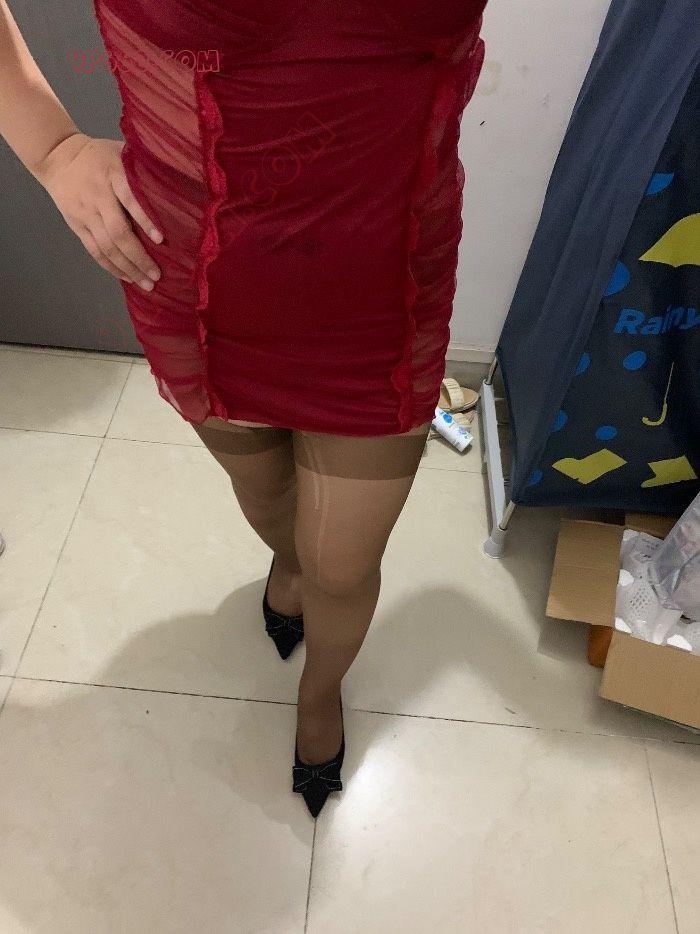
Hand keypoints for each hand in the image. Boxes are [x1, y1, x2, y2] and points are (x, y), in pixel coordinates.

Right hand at [37, 132, 162, 290]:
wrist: (58, 157)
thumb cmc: (101, 156)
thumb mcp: (122, 152)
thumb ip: (143, 170)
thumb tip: (179, 186)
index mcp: (113, 175)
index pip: (130, 200)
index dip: (145, 220)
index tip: (161, 239)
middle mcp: (98, 196)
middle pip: (118, 232)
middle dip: (139, 257)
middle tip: (157, 275)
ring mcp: (85, 213)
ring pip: (106, 247)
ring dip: (128, 268)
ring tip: (146, 284)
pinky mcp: (77, 226)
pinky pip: (94, 251)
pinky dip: (111, 267)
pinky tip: (127, 277)